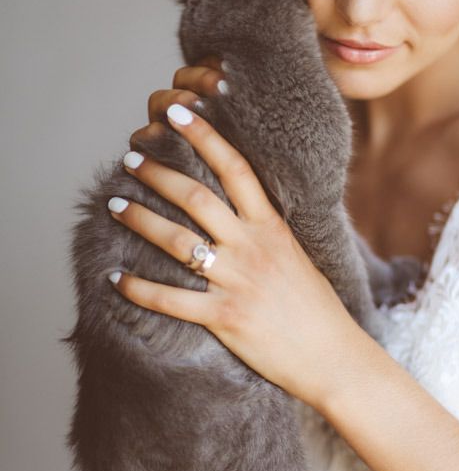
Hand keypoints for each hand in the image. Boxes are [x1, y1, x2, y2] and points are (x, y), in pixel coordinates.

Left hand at [107, 62, 362, 407]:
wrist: (333, 356)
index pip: (236, 168)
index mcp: (272, 227)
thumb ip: (267, 231)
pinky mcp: (224, 318)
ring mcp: (237, 282)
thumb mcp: (297, 255)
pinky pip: (170, 300)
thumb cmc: (317, 308)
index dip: (205, 136)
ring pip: (176, 241)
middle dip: (157, 174)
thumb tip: (243, 209)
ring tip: (114, 205)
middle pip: (196, 197)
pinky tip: (115, 277)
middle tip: (130, 159)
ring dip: (139, 220)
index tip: (177, 114)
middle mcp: (252, 247)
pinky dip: (138, 288)